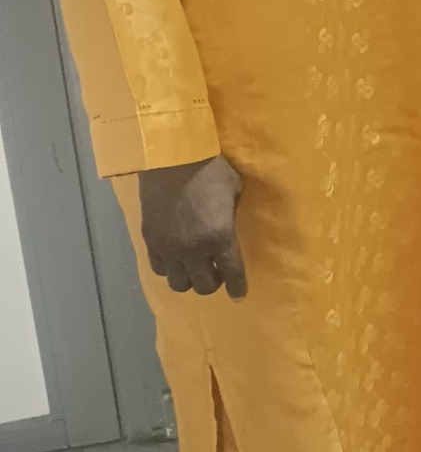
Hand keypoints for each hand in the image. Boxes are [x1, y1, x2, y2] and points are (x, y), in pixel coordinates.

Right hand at [138, 156, 246, 298]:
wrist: (170, 155)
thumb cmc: (209, 168)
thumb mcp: (234, 190)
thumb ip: (232, 215)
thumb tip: (228, 226)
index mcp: (220, 236)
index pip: (232, 273)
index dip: (237, 287)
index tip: (239, 295)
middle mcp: (193, 249)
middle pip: (203, 286)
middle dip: (214, 282)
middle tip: (217, 270)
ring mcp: (169, 247)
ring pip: (178, 283)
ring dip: (190, 278)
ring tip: (194, 266)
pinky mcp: (150, 241)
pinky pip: (159, 269)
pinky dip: (170, 268)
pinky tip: (176, 257)